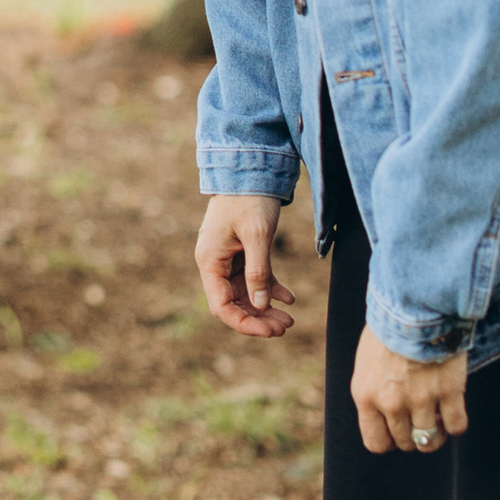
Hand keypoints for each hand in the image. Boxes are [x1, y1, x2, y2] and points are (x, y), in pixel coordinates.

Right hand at [195, 195, 294, 336]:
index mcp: (210, 261)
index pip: (222, 306)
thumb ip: (258, 271)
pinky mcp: (242, 251)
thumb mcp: (257, 235)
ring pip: (246, 294)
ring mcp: (228, 258)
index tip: (270, 331)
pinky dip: (270, 289)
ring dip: (265, 308)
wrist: (250, 167)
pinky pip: (255, 278)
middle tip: (286, 326)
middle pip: (234, 303)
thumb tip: (260, 305)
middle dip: (258, 318)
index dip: (244, 323)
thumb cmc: (249, 198)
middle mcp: (215, 263)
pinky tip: (289, 298)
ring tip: (289, 318)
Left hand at [350, 324, 468, 454]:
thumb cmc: (388, 328)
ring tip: (438, 418)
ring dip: (436, 434)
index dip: (390, 440)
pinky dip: (457, 423)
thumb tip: (383, 415)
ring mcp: (421, 399)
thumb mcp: (366, 362)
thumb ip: (373, 391)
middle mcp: (391, 403)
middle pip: (405, 443)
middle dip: (414, 435)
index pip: (376, 443)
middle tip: (421, 418)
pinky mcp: (448, 391)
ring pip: (430, 440)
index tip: (399, 430)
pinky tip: (454, 410)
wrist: (413, 303)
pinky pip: (457, 425)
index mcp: (365, 395)